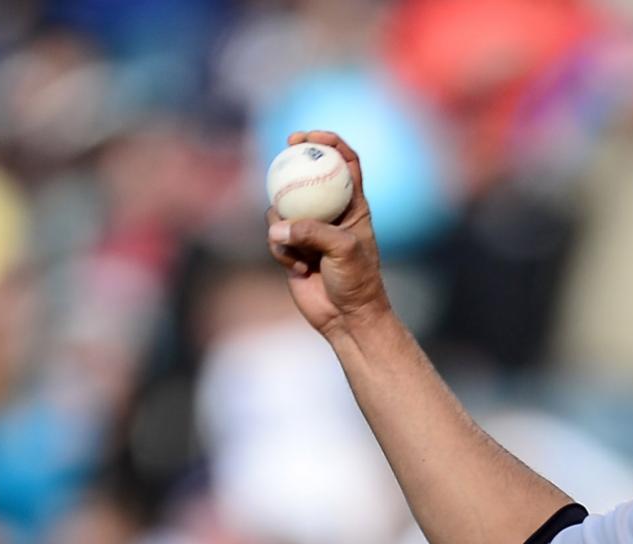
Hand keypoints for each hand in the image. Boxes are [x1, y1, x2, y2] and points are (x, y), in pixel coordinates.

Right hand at [267, 132, 387, 339]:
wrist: (346, 318)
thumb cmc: (357, 282)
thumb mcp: (343, 250)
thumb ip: (312, 232)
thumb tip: (277, 227)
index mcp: (353, 206)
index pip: (346, 163)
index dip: (330, 142)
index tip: (311, 136)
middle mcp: (330, 214)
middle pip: (309, 176)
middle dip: (295, 159)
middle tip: (285, 149)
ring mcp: (310, 230)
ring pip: (283, 209)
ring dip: (284, 225)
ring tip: (298, 250)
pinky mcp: (292, 249)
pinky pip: (275, 238)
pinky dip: (281, 251)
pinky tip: (297, 269)